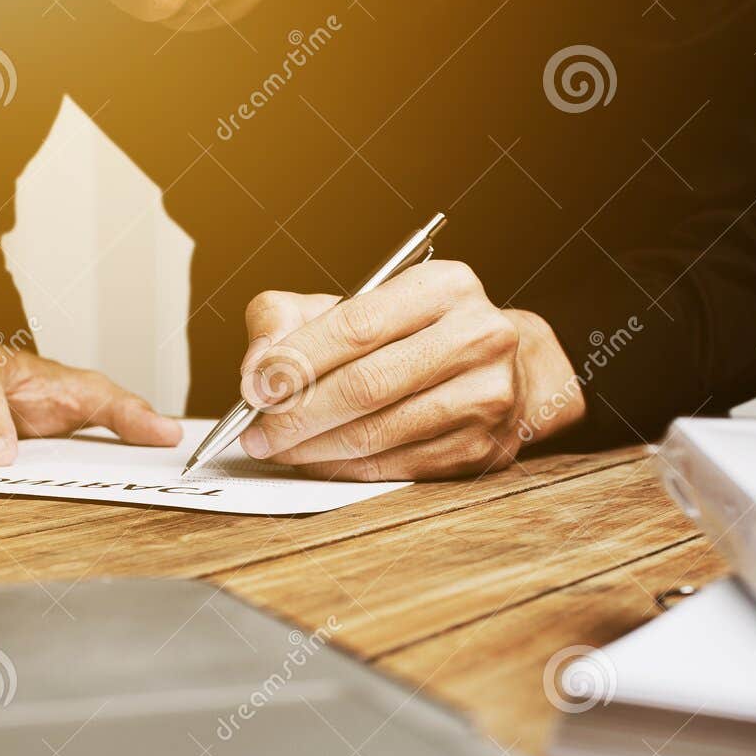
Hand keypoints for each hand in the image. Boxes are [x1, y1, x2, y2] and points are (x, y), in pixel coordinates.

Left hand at [234, 261, 585, 479]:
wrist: (501, 369)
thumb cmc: (409, 335)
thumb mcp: (351, 304)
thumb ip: (288, 319)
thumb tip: (255, 368)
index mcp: (444, 286)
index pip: (357, 326)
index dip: (298, 361)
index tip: (254, 388)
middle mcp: (477, 336)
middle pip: (367, 385)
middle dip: (298, 414)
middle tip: (257, 433)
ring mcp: (486, 396)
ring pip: (378, 433)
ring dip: (314, 449)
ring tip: (278, 448)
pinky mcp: (482, 448)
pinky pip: (395, 466)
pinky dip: (344, 469)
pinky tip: (317, 461)